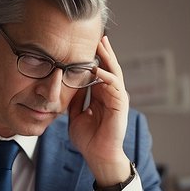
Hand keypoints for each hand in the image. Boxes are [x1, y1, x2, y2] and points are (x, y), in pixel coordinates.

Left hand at [68, 35, 131, 186]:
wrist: (98, 156)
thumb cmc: (89, 140)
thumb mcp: (76, 116)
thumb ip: (75, 101)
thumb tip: (69, 86)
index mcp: (101, 96)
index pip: (99, 71)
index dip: (94, 58)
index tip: (85, 44)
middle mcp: (111, 94)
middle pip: (108, 67)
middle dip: (104, 51)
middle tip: (98, 34)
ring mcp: (117, 98)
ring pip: (114, 71)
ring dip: (107, 57)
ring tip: (101, 43)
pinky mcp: (120, 104)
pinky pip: (113, 85)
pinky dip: (105, 75)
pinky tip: (95, 67)